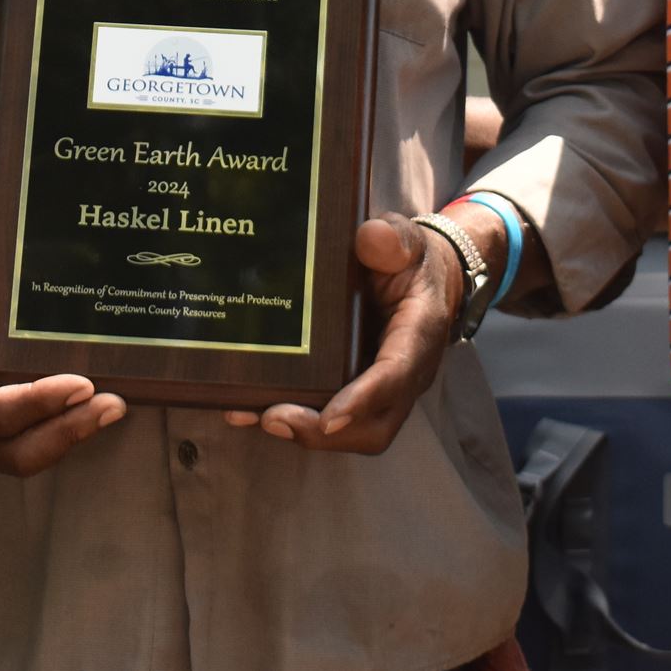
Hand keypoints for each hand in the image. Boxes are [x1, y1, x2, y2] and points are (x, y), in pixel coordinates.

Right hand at [0, 248, 125, 475]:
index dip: (38, 404)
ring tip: (111, 409)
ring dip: (70, 437)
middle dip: (67, 432)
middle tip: (111, 405)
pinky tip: (89, 414)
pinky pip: (25, 452)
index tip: (82, 384)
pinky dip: (59, 435)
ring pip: (24, 459)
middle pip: (14, 453)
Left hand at [224, 212, 459, 453]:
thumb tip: (371, 237)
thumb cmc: (409, 260)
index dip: (363, 399)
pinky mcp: (359, 392)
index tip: (328, 416)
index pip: (395, 376)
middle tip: (273, 419)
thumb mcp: (406, 240)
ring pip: (353, 431)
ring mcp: (383, 390)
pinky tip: (251, 410)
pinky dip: (298, 422)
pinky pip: (334, 420)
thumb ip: (392, 239)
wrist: (419, 277)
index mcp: (419, 335)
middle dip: (324, 432)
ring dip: (305, 433)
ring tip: (252, 416)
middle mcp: (406, 374)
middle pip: (374, 425)